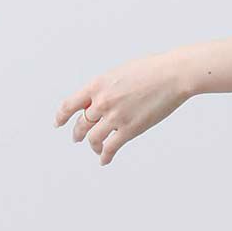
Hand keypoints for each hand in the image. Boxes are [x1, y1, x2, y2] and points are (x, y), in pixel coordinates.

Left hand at [53, 49, 189, 163]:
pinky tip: (104, 160)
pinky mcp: (130, 129)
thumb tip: (102, 99)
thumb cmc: (152, 70)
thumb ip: (107, 87)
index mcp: (97, 85)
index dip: (62, 116)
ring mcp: (115, 117)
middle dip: (78, 133)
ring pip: (94, 138)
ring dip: (93, 145)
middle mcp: (102, 102)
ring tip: (95, 148)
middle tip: (77, 137)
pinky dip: (105, 156)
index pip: (70, 104)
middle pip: (81, 124)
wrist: (172, 75)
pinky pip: (111, 147)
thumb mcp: (120, 73)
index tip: (59, 123)